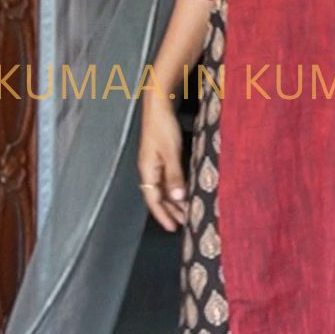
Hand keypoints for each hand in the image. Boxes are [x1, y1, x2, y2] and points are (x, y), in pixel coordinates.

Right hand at [137, 92, 187, 230]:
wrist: (159, 105)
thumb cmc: (163, 128)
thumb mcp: (170, 153)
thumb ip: (174, 176)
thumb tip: (177, 199)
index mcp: (147, 171)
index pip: (153, 200)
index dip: (163, 215)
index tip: (173, 228)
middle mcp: (149, 170)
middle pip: (158, 196)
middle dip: (170, 211)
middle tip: (185, 223)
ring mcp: (155, 163)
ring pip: (163, 188)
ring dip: (174, 201)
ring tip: (186, 211)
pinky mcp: (162, 156)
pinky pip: (167, 178)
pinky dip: (176, 188)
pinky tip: (185, 191)